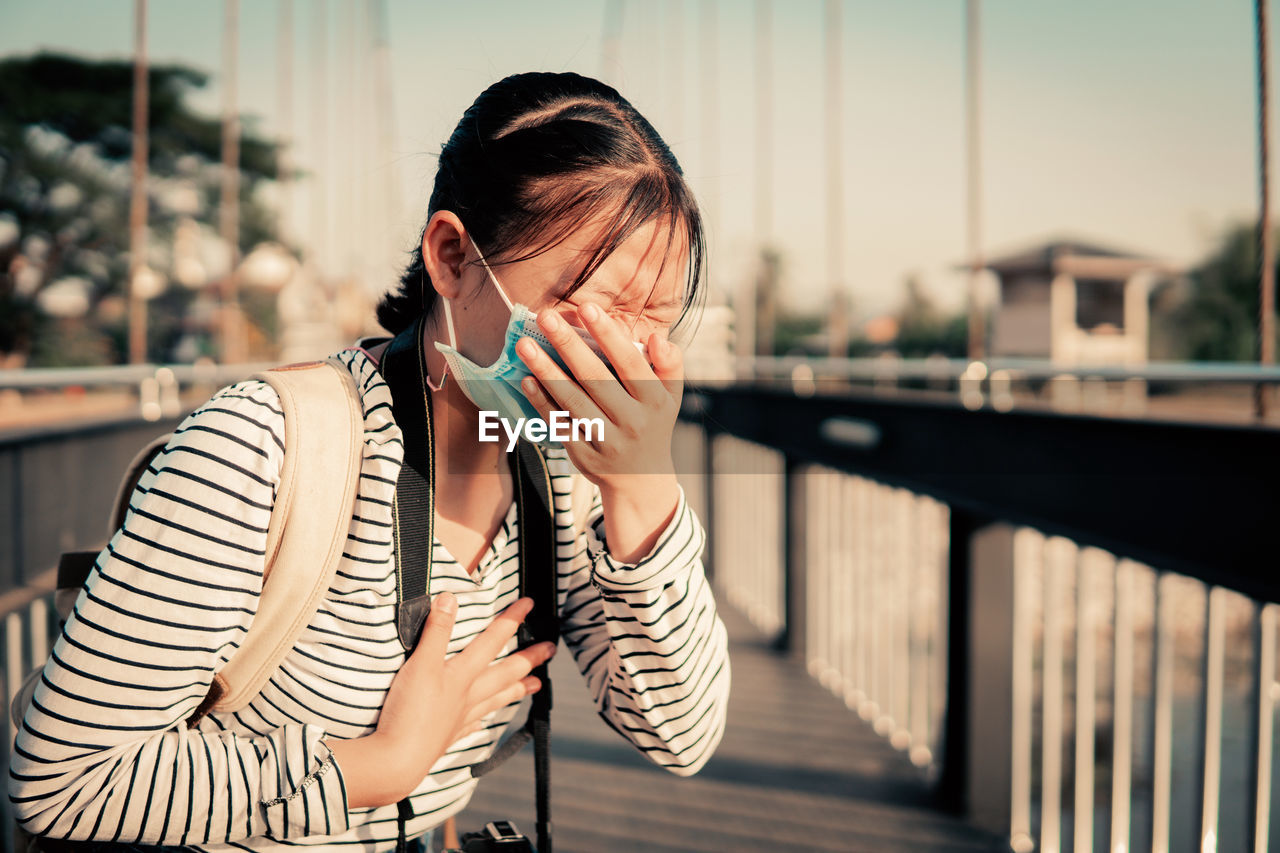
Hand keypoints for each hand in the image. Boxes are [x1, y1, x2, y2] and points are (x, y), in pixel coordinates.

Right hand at [327, 592, 555, 806]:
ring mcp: (460, 717)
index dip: (511, 620)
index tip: (529, 605)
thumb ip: (435, 632)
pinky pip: (474, 723)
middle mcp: (467, 695)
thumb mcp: (420, 664)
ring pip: (496, 698)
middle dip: (529, 659)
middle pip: (505, 672)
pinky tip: (485, 719)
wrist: (396, 760)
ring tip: (536, 685)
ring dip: (517, 689)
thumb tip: (449, 598)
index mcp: (462, 675)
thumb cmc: (408, 712)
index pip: (492, 640)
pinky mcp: (448, 736)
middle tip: (550, 650)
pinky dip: (484, 718)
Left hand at [516, 304, 681, 560]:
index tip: (587, 308)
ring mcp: (606, 441)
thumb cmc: (653, 424)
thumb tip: (657, 337)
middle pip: (595, 379)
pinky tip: (527, 379)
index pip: (631, 364)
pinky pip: (560, 424)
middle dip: (568, 345)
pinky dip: (542, 402)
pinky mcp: (584, 455)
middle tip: (545, 316)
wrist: (641, 481)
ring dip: (546, 371)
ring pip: (572, 401)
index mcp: (655, 401)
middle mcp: (632, 422)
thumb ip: (669, 364)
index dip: (609, 336)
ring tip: (525, 345)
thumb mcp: (671, 396)